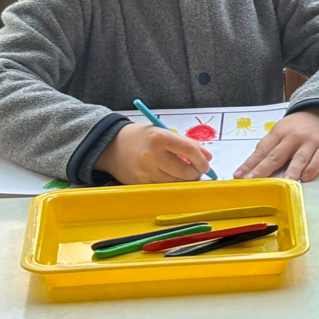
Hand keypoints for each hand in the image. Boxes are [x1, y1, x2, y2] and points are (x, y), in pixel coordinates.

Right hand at [95, 122, 212, 183]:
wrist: (111, 146)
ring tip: (185, 174)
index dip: (202, 159)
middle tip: (198, 171)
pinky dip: (171, 185)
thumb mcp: (162, 132)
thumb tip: (207, 156)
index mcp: (160, 138)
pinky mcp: (140, 183)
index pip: (189, 150)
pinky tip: (171, 178)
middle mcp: (152, 155)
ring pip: (175, 182)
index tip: (206, 163)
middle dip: (196, 173)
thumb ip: (186, 143)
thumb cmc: (141, 137)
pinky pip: (163, 187)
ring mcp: (145, 171)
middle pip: (184, 171)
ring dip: (185, 180)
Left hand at [234, 105, 318, 181]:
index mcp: (279, 132)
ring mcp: (311, 142)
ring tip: (283, 183)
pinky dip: (313, 168)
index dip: (250, 164)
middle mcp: (294, 137)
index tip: (238, 176)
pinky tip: (306, 177)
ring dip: (291, 170)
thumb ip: (267, 145)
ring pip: (299, 157)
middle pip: (277, 155)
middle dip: (264, 168)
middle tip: (253, 181)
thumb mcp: (280, 130)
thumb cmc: (298, 126)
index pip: (262, 151)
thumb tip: (251, 165)